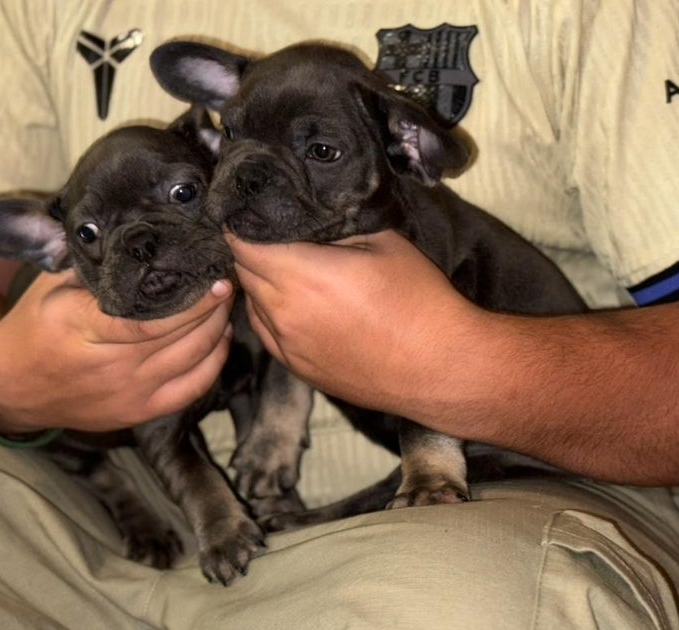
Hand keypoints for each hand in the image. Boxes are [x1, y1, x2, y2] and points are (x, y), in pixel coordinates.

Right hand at [0, 270, 235, 432]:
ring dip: (218, 330)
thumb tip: (143, 235)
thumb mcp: (51, 284)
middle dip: (213, 307)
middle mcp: (110, 366)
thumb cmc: (34, 326)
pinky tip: (220, 338)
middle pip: (180, 338)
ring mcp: (127, 394)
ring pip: (193, 361)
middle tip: (228, 279)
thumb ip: (95, 265)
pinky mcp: (138, 412)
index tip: (216, 278)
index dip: (193, 302)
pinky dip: (214, 363)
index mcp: (83, 328)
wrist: (11, 388)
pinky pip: (191, 390)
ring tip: (226, 302)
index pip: (151, 319)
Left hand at [231, 229, 478, 413]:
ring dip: (261, 283)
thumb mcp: (383, 242)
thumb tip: (309, 213)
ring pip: (251, 302)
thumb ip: (336, 225)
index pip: (242, 243)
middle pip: (242, 271)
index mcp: (302, 275)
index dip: (240, 224)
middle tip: (269, 234)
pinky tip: (294, 302)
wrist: (438, 368)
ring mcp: (287, 345)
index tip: (247, 212)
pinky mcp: (297, 367)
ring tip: (286, 268)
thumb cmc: (418, 301)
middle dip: (250, 250)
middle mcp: (285, 312)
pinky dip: (270, 312)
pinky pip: (266, 331)